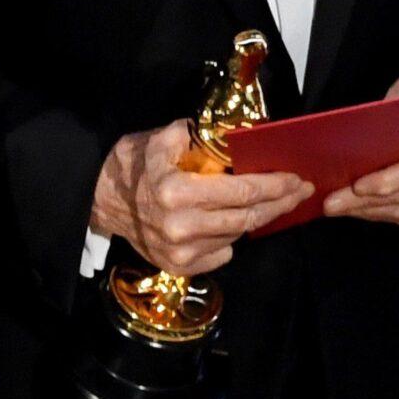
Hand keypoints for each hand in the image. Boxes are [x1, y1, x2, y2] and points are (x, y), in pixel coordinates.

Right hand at [91, 120, 310, 276]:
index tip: (297, 179)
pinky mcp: (178, 266)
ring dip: (257, 220)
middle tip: (300, 192)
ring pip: (237, 237)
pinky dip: (230, 239)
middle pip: (248, 218)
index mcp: (178, 192)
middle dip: (279, 204)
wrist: (98, 200)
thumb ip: (197, 134)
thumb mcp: (161, 138)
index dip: (275, 186)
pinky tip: (231, 222)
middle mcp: (182, 227)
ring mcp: (180, 252)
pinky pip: (221, 254)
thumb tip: (237, 132)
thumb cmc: (132, 165)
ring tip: (272, 204)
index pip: (243, 191)